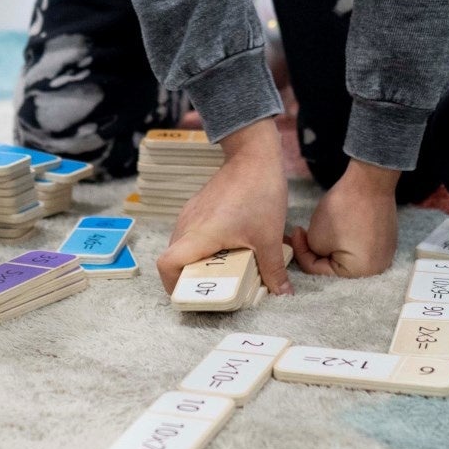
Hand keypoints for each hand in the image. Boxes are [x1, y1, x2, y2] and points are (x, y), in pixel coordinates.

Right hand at [156, 118, 290, 296]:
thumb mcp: (269, 237)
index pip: (166, 264)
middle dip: (189, 278)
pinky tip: (226, 247)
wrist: (254, 153)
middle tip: (212, 289)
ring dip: (197, 262)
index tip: (191, 295)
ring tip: (222, 271)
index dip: (171, 285)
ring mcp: (190, 213)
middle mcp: (188, 224)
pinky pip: (191, 233)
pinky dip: (202, 247)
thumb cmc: (259, 192)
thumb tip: (283, 294)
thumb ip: (273, 270)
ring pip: (182, 246)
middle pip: (173, 259)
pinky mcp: (198, 206)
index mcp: (200, 235)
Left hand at [289, 160, 399, 277]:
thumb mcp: (316, 237)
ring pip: (347, 255)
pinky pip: (360, 245)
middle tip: (304, 234)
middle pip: (335, 265)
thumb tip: (314, 251)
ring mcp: (384, 254)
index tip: (296, 232)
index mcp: (359, 272)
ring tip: (323, 227)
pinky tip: (341, 224)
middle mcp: (377, 269)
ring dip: (332, 244)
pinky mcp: (386, 240)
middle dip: (318, 249)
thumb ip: (311, 252)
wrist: (370, 181)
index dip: (301, 251)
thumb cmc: (342, 210)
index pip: (319, 269)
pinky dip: (347, 237)